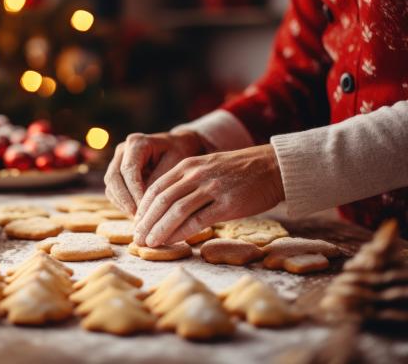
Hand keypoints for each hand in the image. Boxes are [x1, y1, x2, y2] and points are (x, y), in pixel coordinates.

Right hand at [104, 131, 204, 214]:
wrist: (179, 146)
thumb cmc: (180, 153)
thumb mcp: (175, 164)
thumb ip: (159, 182)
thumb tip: (146, 204)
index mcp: (136, 143)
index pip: (128, 170)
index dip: (135, 192)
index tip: (146, 210)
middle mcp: (122, 150)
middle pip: (113, 178)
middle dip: (125, 200)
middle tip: (138, 218)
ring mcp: (117, 161)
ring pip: (111, 186)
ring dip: (122, 204)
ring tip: (138, 219)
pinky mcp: (117, 173)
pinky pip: (113, 191)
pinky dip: (122, 204)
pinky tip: (137, 215)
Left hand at [134, 144, 284, 246]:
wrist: (272, 167)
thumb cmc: (238, 172)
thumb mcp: (206, 168)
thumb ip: (186, 183)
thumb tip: (165, 208)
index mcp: (187, 166)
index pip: (156, 188)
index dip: (143, 209)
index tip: (136, 224)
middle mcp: (196, 174)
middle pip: (162, 200)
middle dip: (146, 222)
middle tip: (138, 238)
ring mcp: (211, 188)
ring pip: (176, 211)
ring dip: (159, 230)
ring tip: (149, 243)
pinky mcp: (227, 204)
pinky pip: (198, 220)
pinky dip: (181, 233)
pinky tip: (172, 242)